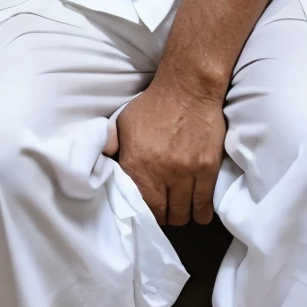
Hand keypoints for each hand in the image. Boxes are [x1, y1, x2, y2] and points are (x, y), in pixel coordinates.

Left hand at [114, 78, 226, 226]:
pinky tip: (198, 211)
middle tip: (165, 211)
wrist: (187, 89)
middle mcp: (160, 173)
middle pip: (163, 214)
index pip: (140, 206)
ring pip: (184, 213)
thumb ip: (110, 147)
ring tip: (180, 209)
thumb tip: (99, 165)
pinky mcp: (207, 169)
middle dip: (163, 216)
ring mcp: (186, 173)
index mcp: (136, 164)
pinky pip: (204, 204)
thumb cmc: (152, 105)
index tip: (147, 211)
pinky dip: (201, 212)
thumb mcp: (122, 123)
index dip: (144, 213)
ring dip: (181, 215)